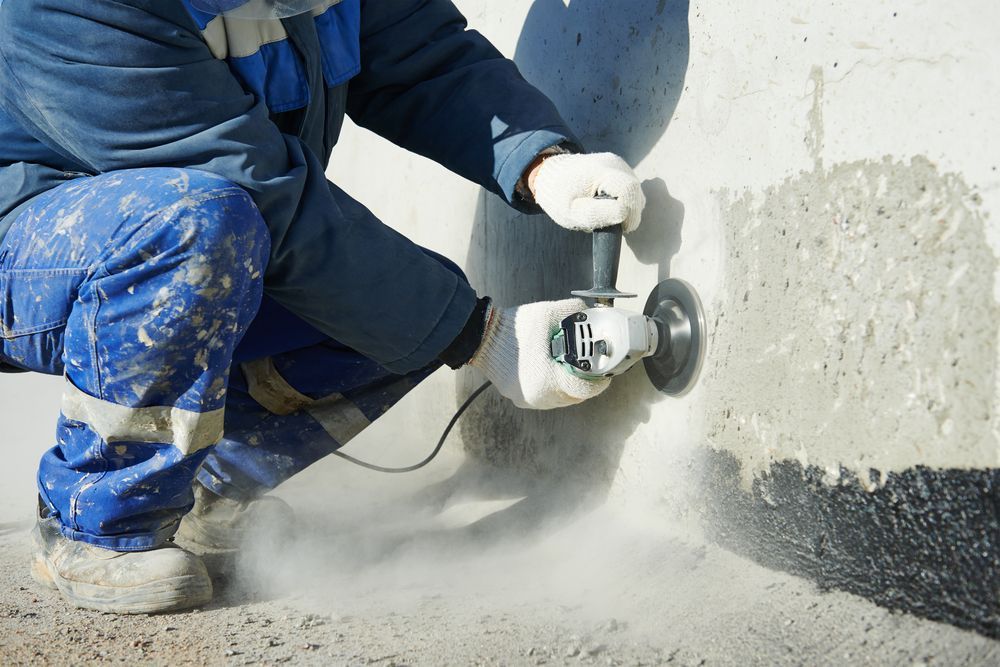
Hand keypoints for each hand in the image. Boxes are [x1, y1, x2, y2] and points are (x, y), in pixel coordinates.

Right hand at [469, 299, 610, 409]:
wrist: (480, 337)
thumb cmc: (514, 328)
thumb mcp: (548, 313)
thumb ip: (574, 312)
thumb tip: (590, 312)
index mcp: (548, 380)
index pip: (584, 390)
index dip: (598, 382)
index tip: (604, 372)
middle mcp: (539, 396)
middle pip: (574, 396)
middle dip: (585, 382)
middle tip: (590, 367)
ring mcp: (527, 399)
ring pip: (560, 399)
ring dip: (569, 386)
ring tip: (572, 368)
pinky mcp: (519, 397)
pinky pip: (545, 397)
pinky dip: (554, 386)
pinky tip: (553, 371)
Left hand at [529, 152, 644, 232]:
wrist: (552, 176)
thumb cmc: (560, 197)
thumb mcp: (572, 212)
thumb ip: (596, 214)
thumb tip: (624, 214)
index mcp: (601, 171)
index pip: (628, 191)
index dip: (630, 213)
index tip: (620, 227)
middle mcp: (615, 163)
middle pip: (636, 192)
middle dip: (629, 212)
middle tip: (609, 221)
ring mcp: (619, 163)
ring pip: (636, 191)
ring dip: (627, 207)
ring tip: (605, 211)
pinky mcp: (621, 167)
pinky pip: (631, 188)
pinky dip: (624, 200)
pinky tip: (607, 203)